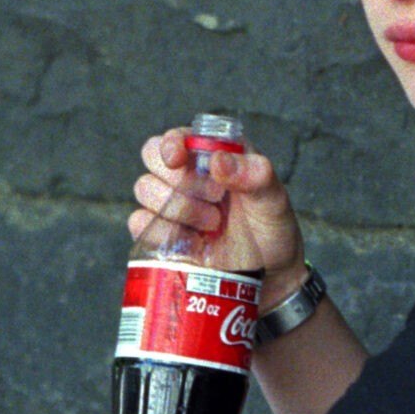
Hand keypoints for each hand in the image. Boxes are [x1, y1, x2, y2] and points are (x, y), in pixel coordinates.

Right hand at [128, 128, 308, 300]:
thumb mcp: (274, 201)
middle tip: (215, 198)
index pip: (180, 135)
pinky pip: (140, 222)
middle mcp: (188, 174)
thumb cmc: (271, 231)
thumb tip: (217, 160)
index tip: (177, 158)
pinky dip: (163, 231)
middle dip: (180, 178)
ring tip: (213, 223)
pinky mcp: (160, 233)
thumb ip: (255, 175)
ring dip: (179, 207)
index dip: (172, 142)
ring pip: (144, 188)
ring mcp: (171, 203)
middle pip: (152, 155)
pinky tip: (193, 242)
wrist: (268, 278)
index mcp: (215, 154)